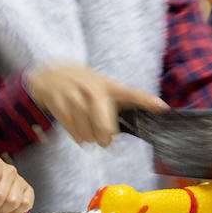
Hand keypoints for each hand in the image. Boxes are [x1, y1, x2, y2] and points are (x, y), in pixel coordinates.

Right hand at [24, 61, 167, 146]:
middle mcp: (92, 90)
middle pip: (105, 128)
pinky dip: (78, 137)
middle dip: (105, 138)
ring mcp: (74, 97)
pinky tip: (78, 129)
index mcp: (107, 86)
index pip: (131, 93)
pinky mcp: (59, 105)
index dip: (146, 101)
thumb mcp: (101, 85)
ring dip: (90, 138)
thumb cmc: (81, 83)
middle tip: (104, 139)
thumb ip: (118, 101)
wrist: (49, 74)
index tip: (162, 107)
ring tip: (87, 130)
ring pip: (89, 134)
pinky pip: (74, 133)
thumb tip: (135, 121)